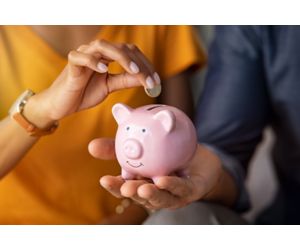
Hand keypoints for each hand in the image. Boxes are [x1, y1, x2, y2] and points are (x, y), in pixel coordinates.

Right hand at [24, 40, 160, 127]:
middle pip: (122, 47)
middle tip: (150, 80)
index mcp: (107, 56)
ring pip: (103, 46)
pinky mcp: (71, 64)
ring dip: (121, 57)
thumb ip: (125, 80)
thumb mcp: (110, 87)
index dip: (145, 64)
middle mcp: (97, 52)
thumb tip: (145, 79)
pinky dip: (92, 61)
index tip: (156, 81)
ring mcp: (83, 55)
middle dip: (139, 63)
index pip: (131, 53)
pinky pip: (80, 57)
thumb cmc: (84, 93)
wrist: (63, 104)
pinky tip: (104, 69)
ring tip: (134, 71)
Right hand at [89, 138, 227, 209]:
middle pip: (140, 196)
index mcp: (141, 182)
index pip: (125, 187)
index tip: (104, 179)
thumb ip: (118, 147)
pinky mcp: (190, 191)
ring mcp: (172, 195)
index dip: (115, 186)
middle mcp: (154, 192)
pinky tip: (163, 180)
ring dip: (151, 195)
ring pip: (160, 198)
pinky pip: (181, 189)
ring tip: (141, 188)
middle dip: (131, 193)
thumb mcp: (142, 147)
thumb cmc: (167, 154)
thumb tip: (91, 145)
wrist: (198, 156)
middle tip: (125, 187)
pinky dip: (172, 186)